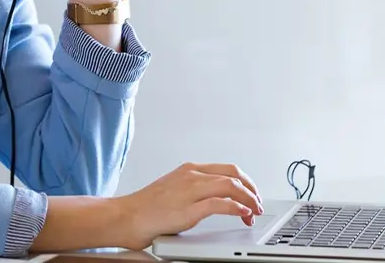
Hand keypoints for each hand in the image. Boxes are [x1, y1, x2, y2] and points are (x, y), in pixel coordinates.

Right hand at [112, 162, 262, 250]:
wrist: (126, 216)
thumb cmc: (147, 207)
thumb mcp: (174, 189)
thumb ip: (195, 189)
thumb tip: (216, 198)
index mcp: (189, 169)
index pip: (228, 168)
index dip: (246, 182)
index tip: (253, 194)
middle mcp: (191, 176)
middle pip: (234, 175)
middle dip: (252, 190)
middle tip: (258, 204)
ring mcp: (190, 191)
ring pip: (231, 186)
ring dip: (249, 200)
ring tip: (254, 211)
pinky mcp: (188, 209)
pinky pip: (220, 204)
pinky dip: (237, 208)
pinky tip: (243, 214)